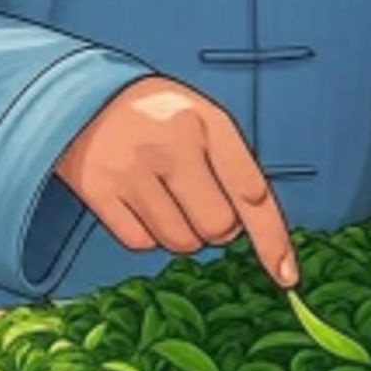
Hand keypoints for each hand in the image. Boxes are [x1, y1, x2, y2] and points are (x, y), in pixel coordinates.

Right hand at [54, 75, 300, 289]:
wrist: (84, 96)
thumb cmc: (156, 114)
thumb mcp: (201, 117)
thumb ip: (231, 164)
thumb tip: (253, 231)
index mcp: (207, 122)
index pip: (252, 192)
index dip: (273, 240)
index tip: (286, 274)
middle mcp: (172, 146)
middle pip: (218, 227)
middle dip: (217, 227)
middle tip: (199, 200)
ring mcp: (133, 170)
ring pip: (181, 242)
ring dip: (184, 234)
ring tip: (167, 197)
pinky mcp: (100, 191)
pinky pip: (142, 244)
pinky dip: (149, 235)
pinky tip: (141, 203)